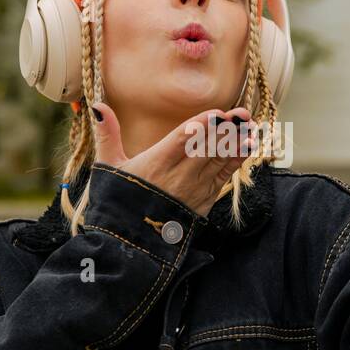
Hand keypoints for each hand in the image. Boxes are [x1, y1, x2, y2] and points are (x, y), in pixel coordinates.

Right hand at [89, 102, 258, 217]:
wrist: (130, 244)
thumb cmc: (118, 201)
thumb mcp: (108, 166)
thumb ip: (107, 134)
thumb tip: (97, 105)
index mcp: (156, 164)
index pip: (183, 139)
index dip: (203, 125)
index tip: (219, 113)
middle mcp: (178, 176)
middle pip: (207, 147)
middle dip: (226, 130)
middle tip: (241, 114)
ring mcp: (194, 190)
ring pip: (219, 160)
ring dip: (237, 142)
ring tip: (251, 126)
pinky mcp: (205, 201)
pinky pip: (224, 176)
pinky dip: (238, 160)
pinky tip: (249, 145)